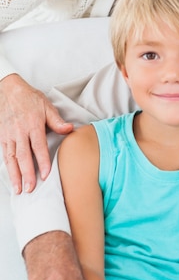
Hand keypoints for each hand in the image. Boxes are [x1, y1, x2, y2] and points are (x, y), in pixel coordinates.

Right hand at [0, 74, 72, 192]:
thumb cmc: (30, 98)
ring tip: (19, 189)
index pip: (38, 146)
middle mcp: (20, 131)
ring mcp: (9, 135)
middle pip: (23, 156)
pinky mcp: (2, 137)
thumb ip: (57, 121)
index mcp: (33, 124)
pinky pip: (5, 154)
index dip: (42, 161)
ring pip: (12, 158)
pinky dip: (8, 167)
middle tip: (31, 188)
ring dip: (15, 175)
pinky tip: (11, 178)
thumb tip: (70, 129)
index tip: (46, 175)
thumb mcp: (46, 106)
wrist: (9, 90)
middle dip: (27, 174)